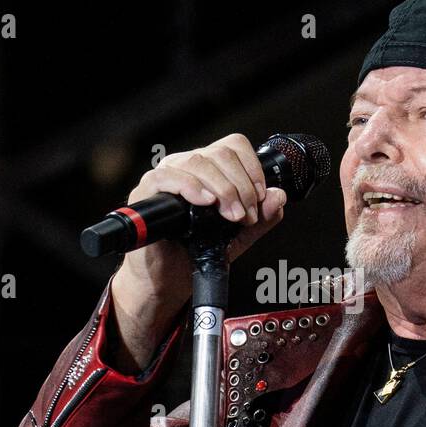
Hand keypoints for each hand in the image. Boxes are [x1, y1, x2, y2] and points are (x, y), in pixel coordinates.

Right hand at [109, 133, 287, 370]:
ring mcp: (166, 175)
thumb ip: (263, 218)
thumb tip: (279, 196)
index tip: (260, 198)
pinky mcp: (147, 190)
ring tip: (230, 216)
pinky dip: (191, 187)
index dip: (252, 169)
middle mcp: (187, 165)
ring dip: (223, 189)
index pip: (234, 146)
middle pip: (220, 154)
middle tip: (244, 216)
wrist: (169, 279)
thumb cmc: (198, 254)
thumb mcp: (240, 236)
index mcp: (209, 168)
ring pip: (198, 162)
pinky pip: (168, 176)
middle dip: (241, 186)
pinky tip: (205, 203)